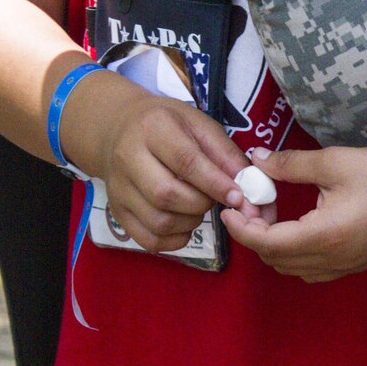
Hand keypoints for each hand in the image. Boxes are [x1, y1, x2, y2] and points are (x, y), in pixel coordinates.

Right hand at [64, 72, 248, 252]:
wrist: (119, 129)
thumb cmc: (168, 125)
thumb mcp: (199, 125)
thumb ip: (225, 153)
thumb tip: (249, 186)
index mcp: (153, 128)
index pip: (185, 162)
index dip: (215, 183)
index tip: (238, 196)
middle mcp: (128, 158)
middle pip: (167, 195)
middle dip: (202, 203)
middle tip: (215, 198)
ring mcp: (118, 188)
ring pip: (159, 221)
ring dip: (191, 222)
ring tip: (199, 206)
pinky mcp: (117, 211)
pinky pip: (148, 240)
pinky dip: (175, 240)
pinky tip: (185, 223)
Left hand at [221, 144, 366, 282]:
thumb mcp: (334, 162)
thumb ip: (290, 165)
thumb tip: (255, 159)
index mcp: (323, 237)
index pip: (266, 243)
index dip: (241, 228)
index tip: (228, 207)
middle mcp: (332, 260)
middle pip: (276, 260)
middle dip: (255, 234)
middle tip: (252, 202)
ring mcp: (346, 266)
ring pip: (293, 268)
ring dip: (274, 246)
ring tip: (272, 212)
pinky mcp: (357, 264)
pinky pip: (313, 269)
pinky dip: (295, 253)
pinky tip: (297, 226)